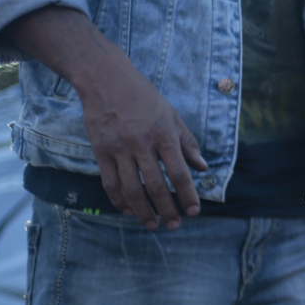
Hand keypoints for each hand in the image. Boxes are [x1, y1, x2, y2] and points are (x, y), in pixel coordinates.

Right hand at [9, 7, 206, 228]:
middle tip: (175, 225)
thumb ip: (187, 144)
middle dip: (167, 209)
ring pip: (132, 189)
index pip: (179, 173)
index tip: (194, 211)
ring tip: (152, 225)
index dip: (188, 195)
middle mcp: (142, 144)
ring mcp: (119, 149)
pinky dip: (119, 200)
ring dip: (143, 211)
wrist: (106, 80)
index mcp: (164, 135)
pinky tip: (128, 210)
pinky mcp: (100, 151)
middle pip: (156, 186)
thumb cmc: (144, 98)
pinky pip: (110, 182)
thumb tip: (203, 169)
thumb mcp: (172, 116)